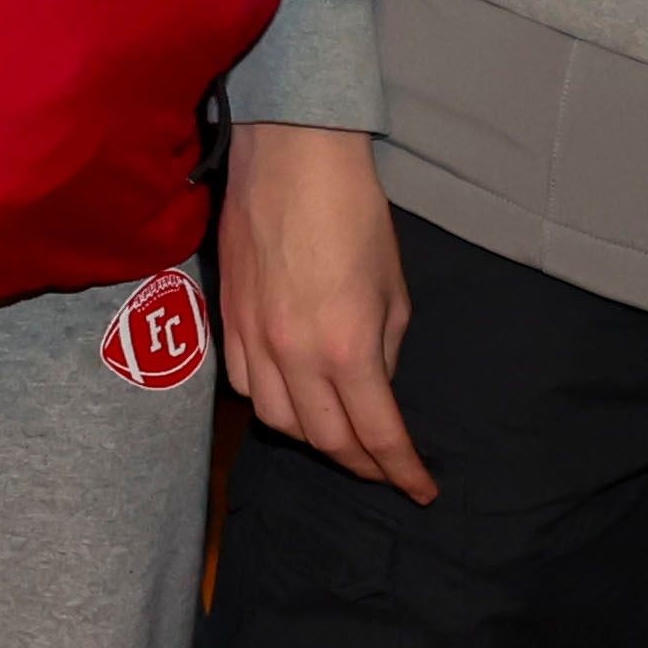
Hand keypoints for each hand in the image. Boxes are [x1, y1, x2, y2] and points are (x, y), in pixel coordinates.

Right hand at [224, 124, 428, 501]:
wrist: (291, 157)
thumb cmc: (356, 216)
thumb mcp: (394, 292)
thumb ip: (384, 351)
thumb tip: (373, 384)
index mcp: (348, 348)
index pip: (378, 435)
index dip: (403, 472)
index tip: (422, 491)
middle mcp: (294, 353)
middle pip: (324, 439)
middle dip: (361, 463)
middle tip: (385, 466)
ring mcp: (252, 336)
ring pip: (275, 420)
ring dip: (311, 437)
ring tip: (336, 433)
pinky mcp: (226, 315)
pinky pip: (242, 383)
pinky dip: (270, 401)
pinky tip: (289, 394)